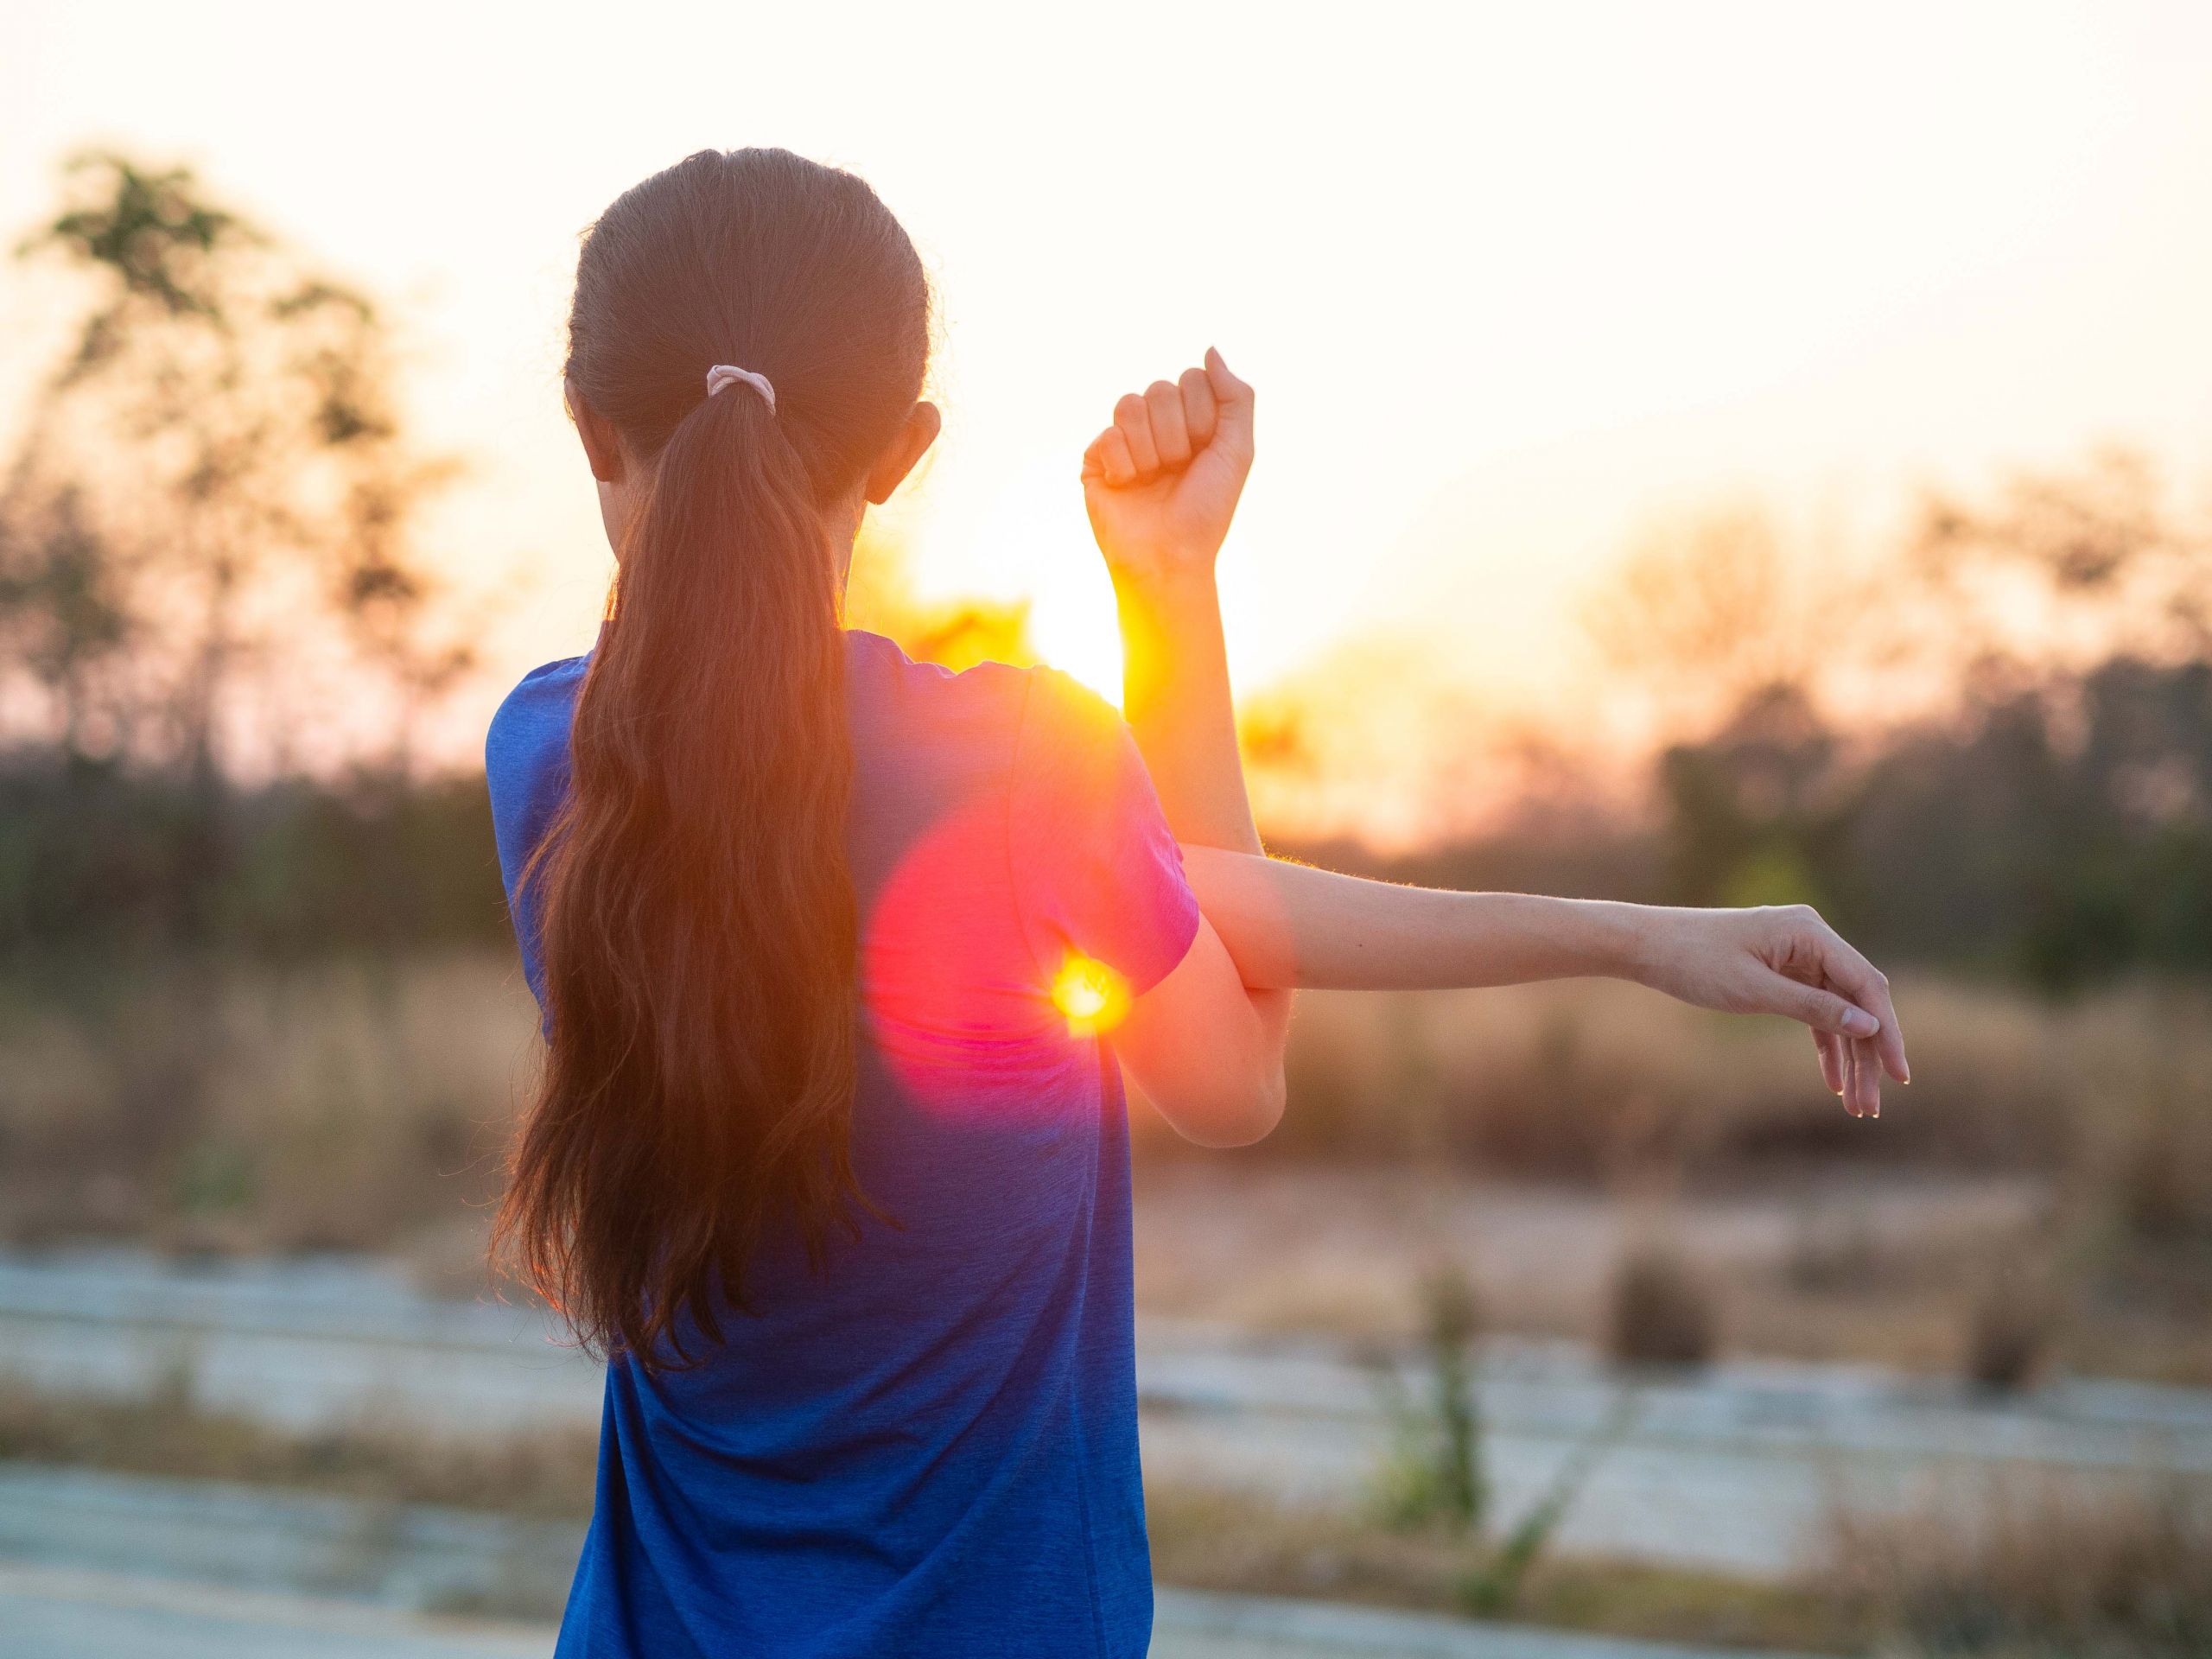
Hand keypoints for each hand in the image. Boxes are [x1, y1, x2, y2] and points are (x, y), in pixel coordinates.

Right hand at [1081, 348, 1254, 587]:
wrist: (1171, 557)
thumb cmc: (1206, 509)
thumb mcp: (1238, 450)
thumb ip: (1236, 396)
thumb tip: (1211, 349)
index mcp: (1190, 420)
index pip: (1192, 378)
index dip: (1202, 417)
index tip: (1205, 453)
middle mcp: (1157, 426)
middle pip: (1160, 388)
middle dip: (1177, 435)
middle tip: (1178, 470)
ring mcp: (1124, 441)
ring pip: (1130, 403)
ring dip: (1151, 449)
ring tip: (1153, 478)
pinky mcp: (1096, 460)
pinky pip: (1108, 435)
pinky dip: (1125, 466)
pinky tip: (1128, 487)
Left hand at [1630, 904, 1909, 1117]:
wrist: (1648, 946)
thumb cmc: (1695, 962)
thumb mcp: (1754, 991)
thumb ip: (1813, 1007)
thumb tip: (1869, 1025)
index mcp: (1810, 931)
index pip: (1866, 985)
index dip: (1887, 1031)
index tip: (1900, 1074)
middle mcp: (1812, 939)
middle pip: (1857, 1001)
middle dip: (1868, 1055)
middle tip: (1873, 1106)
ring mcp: (1798, 955)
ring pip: (1839, 1011)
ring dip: (1849, 1057)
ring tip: (1857, 1106)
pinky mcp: (1783, 971)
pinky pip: (1815, 1011)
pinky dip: (1824, 1044)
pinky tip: (1834, 1082)